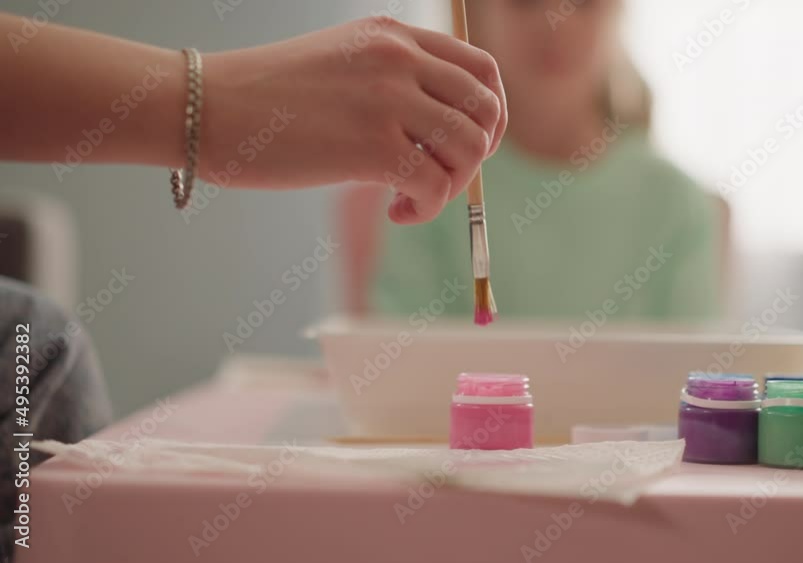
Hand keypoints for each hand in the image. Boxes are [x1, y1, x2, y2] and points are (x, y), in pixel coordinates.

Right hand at [200, 16, 506, 223]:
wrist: (208, 107)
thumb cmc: (267, 97)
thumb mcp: (342, 63)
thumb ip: (393, 80)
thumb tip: (443, 131)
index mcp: (395, 36)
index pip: (482, 70)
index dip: (492, 115)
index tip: (471, 145)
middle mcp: (400, 59)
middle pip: (486, 110)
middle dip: (478, 156)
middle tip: (443, 177)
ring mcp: (388, 99)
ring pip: (470, 149)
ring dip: (452, 185)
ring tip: (411, 197)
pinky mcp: (371, 145)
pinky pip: (436, 186)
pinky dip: (426, 209)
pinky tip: (396, 212)